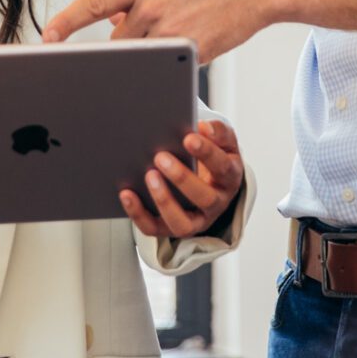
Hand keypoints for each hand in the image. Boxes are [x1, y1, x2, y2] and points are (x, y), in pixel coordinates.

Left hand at [40, 0, 290, 63]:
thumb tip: (111, 19)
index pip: (92, 3)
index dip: (66, 22)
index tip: (46, 39)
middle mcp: (151, 3)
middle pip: (118, 43)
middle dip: (126, 50)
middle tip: (143, 48)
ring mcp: (171, 27)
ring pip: (142, 59)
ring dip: (151, 59)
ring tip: (180, 37)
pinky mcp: (191, 49)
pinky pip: (169, 68)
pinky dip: (175, 64)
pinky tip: (199, 41)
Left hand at [118, 118, 244, 238]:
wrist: (209, 182)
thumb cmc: (213, 158)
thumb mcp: (223, 142)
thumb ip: (218, 132)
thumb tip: (204, 128)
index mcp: (229, 178)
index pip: (223, 167)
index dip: (207, 153)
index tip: (188, 138)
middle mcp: (216, 204)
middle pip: (204, 198)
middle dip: (181, 178)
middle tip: (160, 156)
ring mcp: (195, 221)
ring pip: (182, 223)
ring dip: (163, 200)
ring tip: (148, 175)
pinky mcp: (172, 229)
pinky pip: (154, 228)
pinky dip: (138, 213)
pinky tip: (126, 193)